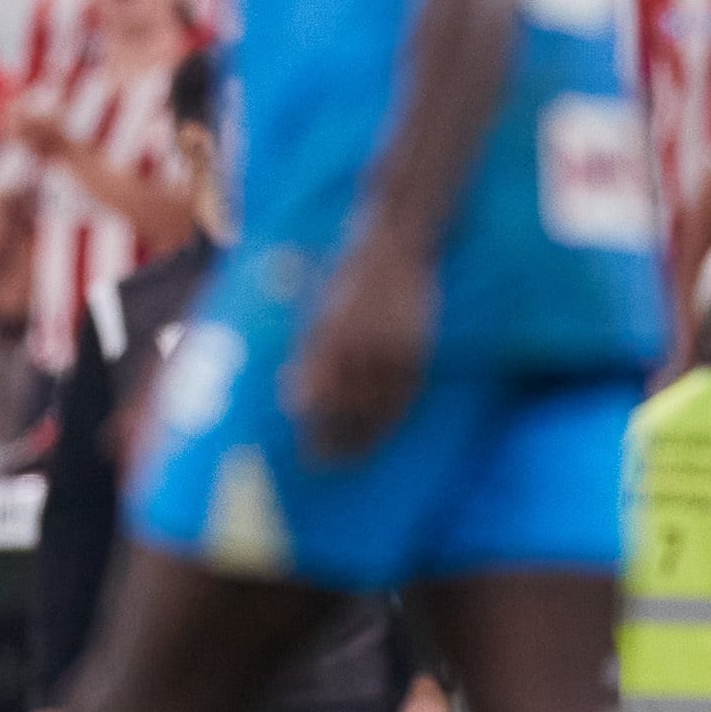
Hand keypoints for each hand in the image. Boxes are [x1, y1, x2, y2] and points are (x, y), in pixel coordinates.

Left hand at [283, 225, 434, 458]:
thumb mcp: (319, 312)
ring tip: (353, 459)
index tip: (307, 454)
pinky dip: (393, 417)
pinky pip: (406, 394)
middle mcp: (360, 345)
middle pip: (347, 409)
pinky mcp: (418, 347)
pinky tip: (383, 431)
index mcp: (329, 336)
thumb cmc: (350, 280)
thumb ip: (308, 356)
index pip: (319, 398)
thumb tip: (292, 401)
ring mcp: (392, 347)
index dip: (313, 430)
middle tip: (325, 465)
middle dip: (335, 440)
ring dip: (364, 437)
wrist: (396, 246)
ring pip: (378, 407)